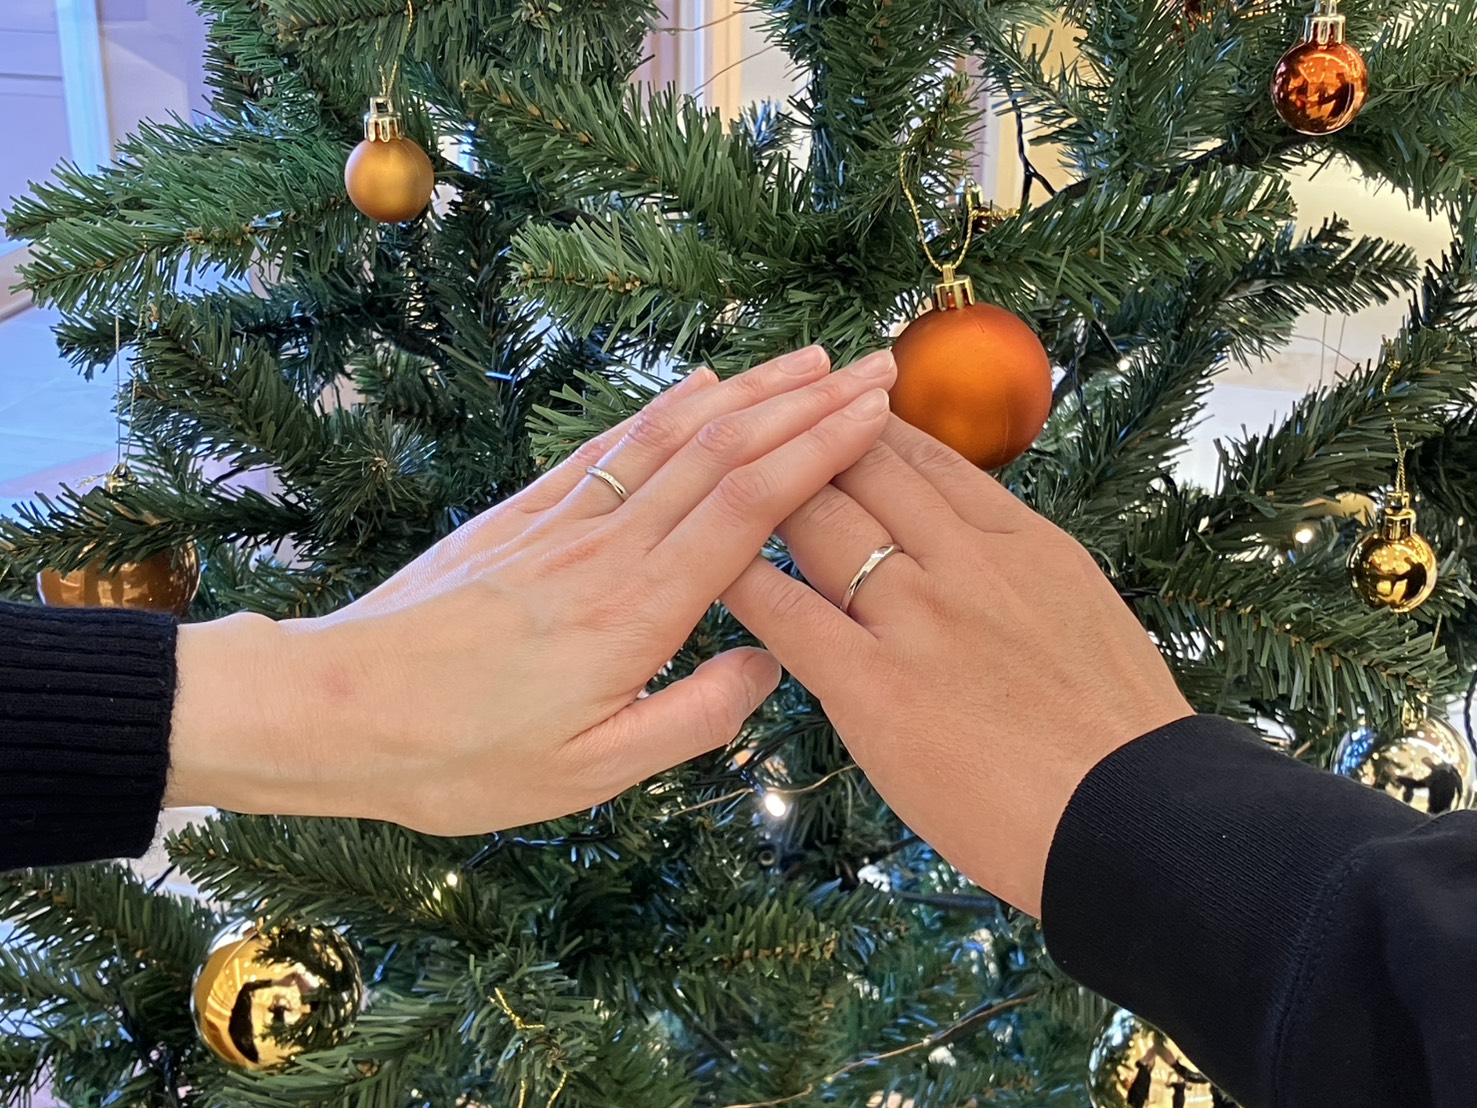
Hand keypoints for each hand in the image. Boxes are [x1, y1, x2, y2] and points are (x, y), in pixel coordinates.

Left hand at [166, 346, 896, 833]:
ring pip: (671, 434)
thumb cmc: (459, 758)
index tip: (874, 412)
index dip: (818, 451)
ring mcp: (561, 521)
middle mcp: (607, 548)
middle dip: (805, 403)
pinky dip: (664, 407)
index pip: (749, 506)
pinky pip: (607, 446)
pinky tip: (697, 387)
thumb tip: (771, 663)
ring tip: (806, 361)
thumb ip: (692, 717)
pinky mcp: (520, 514)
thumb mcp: (588, 772)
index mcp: (636, 612)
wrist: (332, 708)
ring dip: (747, 391)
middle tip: (871, 368)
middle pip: (722, 451)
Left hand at [722, 416, 1190, 915]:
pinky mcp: (876, 689)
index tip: (830, 409)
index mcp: (1021, 542)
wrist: (1139, 822)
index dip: (866, 426)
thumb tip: (968, 536)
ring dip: (764, 493)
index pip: (926, 458)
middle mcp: (965, 563)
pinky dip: (743, 579)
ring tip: (718, 483)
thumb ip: (1016, 563)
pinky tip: (708, 563)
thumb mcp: (1083, 607)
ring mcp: (918, 621)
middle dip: (806, 438)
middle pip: (863, 468)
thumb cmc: (1118, 732)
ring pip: (819, 522)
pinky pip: (789, 614)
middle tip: (758, 427)